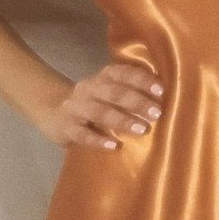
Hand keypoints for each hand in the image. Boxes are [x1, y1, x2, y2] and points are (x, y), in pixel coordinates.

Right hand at [44, 62, 164, 149]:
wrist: (52, 112)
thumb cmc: (95, 103)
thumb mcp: (109, 92)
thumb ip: (131, 92)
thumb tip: (166, 99)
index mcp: (103, 77)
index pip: (123, 73)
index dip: (142, 80)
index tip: (161, 90)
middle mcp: (89, 88)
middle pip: (114, 92)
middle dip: (137, 101)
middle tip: (157, 113)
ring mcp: (76, 108)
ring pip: (99, 112)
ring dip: (122, 120)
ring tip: (142, 130)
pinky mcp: (66, 128)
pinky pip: (82, 134)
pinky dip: (98, 140)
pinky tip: (114, 146)